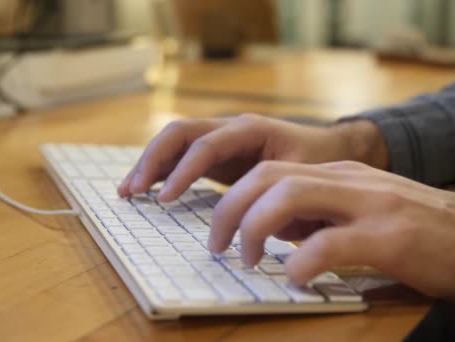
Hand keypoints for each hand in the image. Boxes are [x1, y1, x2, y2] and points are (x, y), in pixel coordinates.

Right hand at [118, 114, 387, 199]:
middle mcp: (230, 127)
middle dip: (153, 160)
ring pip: (175, 141)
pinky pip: (182, 156)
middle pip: (180, 133)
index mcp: (250, 129)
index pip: (207, 144)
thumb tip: (250, 218)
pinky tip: (146, 190)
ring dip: (150, 163)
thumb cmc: (317, 159)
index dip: (183, 170)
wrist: (327, 147)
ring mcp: (222, 139)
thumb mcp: (304, 172)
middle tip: (134, 191)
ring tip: (128, 191)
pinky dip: (162, 170)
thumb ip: (276, 188)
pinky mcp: (218, 154)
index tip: (165, 199)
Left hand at [210, 160, 454, 306]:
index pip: (270, 171)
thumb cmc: (423, 232)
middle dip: (229, 209)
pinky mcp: (390, 237)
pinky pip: (330, 242)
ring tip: (250, 259)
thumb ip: (323, 215)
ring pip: (290, 195)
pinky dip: (302, 262)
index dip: (234, 199)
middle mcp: (349, 181)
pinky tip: (298, 279)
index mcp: (340, 175)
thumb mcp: (363, 213)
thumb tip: (279, 233)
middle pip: (268, 176)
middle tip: (219, 246)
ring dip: (256, 228)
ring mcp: (370, 204)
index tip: (223, 231)